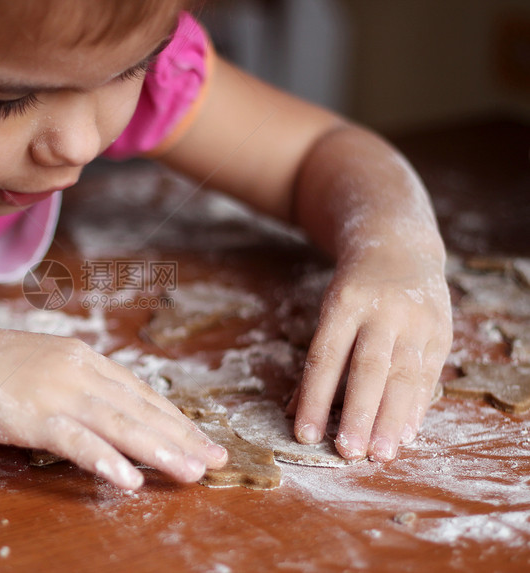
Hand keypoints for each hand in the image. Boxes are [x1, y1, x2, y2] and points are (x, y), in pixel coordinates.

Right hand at [0, 324, 227, 488]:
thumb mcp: (40, 365)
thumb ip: (74, 382)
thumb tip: (104, 409)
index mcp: (83, 357)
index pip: (140, 391)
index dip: (174, 416)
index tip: (200, 436)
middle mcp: (78, 370)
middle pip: (140, 408)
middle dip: (182, 436)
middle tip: (217, 459)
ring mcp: (55, 391)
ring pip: (120, 424)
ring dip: (159, 450)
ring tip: (192, 472)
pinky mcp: (31, 414)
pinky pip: (76, 441)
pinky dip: (105, 459)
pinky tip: (129, 479)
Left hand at [289, 248, 451, 461]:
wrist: (401, 247)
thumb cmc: (354, 291)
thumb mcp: (330, 312)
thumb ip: (319, 361)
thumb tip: (295, 411)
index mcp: (345, 303)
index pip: (325, 357)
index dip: (314, 398)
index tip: (305, 434)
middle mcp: (383, 311)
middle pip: (369, 368)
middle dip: (358, 413)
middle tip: (348, 453)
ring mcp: (417, 321)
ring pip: (404, 376)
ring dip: (392, 419)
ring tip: (381, 454)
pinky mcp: (442, 331)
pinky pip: (428, 376)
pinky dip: (417, 407)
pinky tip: (407, 434)